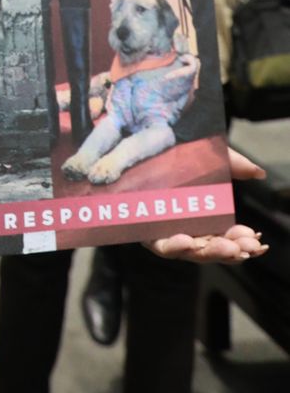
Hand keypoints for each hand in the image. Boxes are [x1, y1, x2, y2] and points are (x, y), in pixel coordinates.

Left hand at [145, 149, 267, 263]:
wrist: (133, 141)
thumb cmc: (173, 154)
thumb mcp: (206, 158)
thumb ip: (232, 165)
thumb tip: (259, 172)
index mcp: (201, 219)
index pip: (225, 237)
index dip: (240, 241)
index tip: (257, 242)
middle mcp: (183, 228)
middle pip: (208, 249)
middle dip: (228, 250)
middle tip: (244, 247)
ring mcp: (162, 230)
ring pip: (186, 250)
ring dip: (206, 251)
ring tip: (224, 247)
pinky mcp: (141, 228)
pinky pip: (158, 243)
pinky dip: (173, 245)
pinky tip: (186, 240)